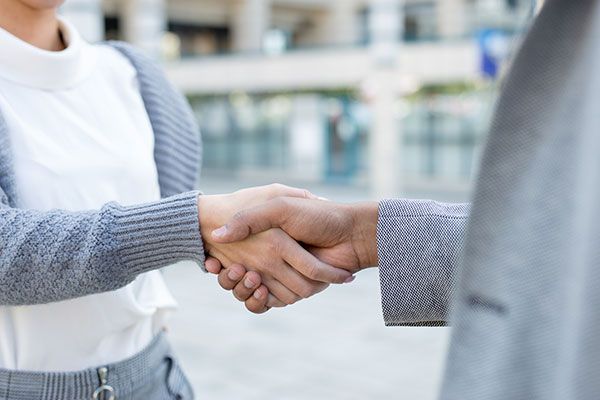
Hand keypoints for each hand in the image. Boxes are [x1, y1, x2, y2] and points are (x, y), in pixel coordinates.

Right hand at [199, 185, 352, 305]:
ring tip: (247, 276)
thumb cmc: (318, 216)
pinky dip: (258, 302)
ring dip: (243, 290)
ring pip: (250, 292)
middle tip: (234, 269)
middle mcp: (270, 258)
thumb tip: (217, 236)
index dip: (220, 262)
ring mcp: (280, 275)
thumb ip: (250, 218)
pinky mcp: (291, 290)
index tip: (214, 261)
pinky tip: (259, 290)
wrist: (351, 233)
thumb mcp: (279, 205)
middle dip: (231, 278)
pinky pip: (267, 303)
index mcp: (266, 238)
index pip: (231, 254)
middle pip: (239, 277)